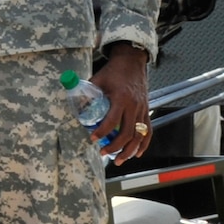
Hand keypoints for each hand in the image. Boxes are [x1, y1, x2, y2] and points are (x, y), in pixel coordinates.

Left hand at [94, 43, 151, 164]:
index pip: (111, 120)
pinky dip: (144, 144)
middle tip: (103, 153)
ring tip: (119, 160)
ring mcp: (142, 110)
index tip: (92, 139)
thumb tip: (75, 108)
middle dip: (115, 146)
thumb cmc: (113, 72)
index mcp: (121, 99)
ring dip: (130, 150)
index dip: (102, 132)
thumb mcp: (96, 80)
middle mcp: (134, 106)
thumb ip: (86, 94)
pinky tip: (137, 153)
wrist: (132, 63)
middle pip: (127, 133)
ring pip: (139, 136)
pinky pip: (148, 131)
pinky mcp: (146, 111)